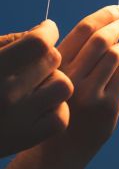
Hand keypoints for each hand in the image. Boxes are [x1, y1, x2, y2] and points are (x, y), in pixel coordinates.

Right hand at [0, 20, 72, 155]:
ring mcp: (18, 120)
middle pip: (53, 60)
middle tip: (35, 62)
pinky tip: (40, 105)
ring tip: (38, 85)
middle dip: (47, 56)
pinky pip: (61, 116)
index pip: (38, 43)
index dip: (47, 32)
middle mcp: (5, 95)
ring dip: (54, 81)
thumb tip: (46, 30)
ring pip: (63, 86)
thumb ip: (11, 42)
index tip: (45, 31)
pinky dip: (55, 109)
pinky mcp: (26, 139)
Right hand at [57, 5, 118, 148]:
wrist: (65, 145)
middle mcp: (70, 77)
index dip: (105, 14)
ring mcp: (89, 93)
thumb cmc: (67, 101)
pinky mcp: (107, 106)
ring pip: (116, 54)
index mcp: (57, 65)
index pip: (83, 29)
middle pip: (102, 39)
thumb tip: (105, 20)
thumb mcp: (62, 74)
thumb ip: (76, 52)